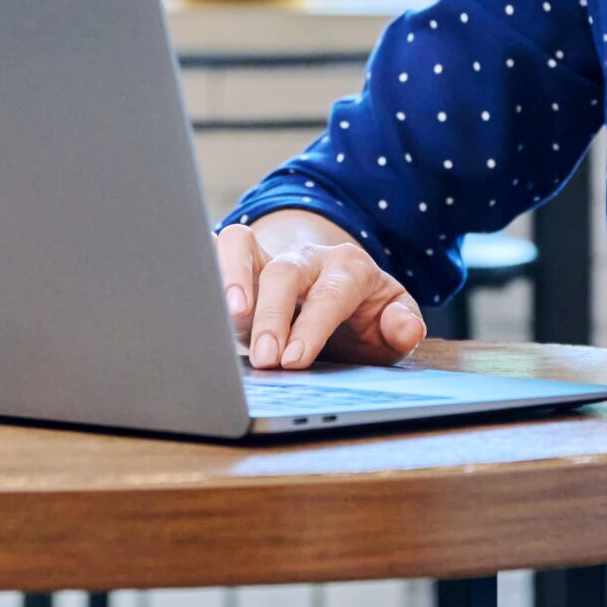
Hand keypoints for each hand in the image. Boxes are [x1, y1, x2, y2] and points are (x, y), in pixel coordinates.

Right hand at [216, 209, 426, 368]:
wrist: (340, 298)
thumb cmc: (361, 320)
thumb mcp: (389, 326)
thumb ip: (401, 327)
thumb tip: (405, 326)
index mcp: (350, 269)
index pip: (331, 294)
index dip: (312, 325)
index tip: (294, 359)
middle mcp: (308, 257)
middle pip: (285, 274)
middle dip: (273, 317)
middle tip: (265, 359)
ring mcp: (272, 256)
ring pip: (244, 247)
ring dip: (233, 280)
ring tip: (229, 317)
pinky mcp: (242, 262)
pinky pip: (220, 247)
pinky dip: (208, 266)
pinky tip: (201, 299)